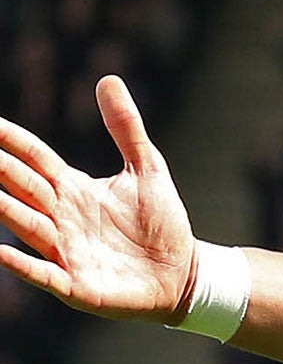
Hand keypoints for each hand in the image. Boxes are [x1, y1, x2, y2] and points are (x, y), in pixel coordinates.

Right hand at [0, 76, 196, 319]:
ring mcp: (66, 250)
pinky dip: (21, 264)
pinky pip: (43, 272)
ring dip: (3, 209)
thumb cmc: (161, 223)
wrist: (183, 274)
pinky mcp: (77, 284)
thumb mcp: (147, 169)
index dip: (10, 139)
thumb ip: (126, 128)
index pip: (34, 158)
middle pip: (20, 186)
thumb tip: (108, 79)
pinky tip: (0, 252)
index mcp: (73, 189)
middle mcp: (61, 217)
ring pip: (25, 224)